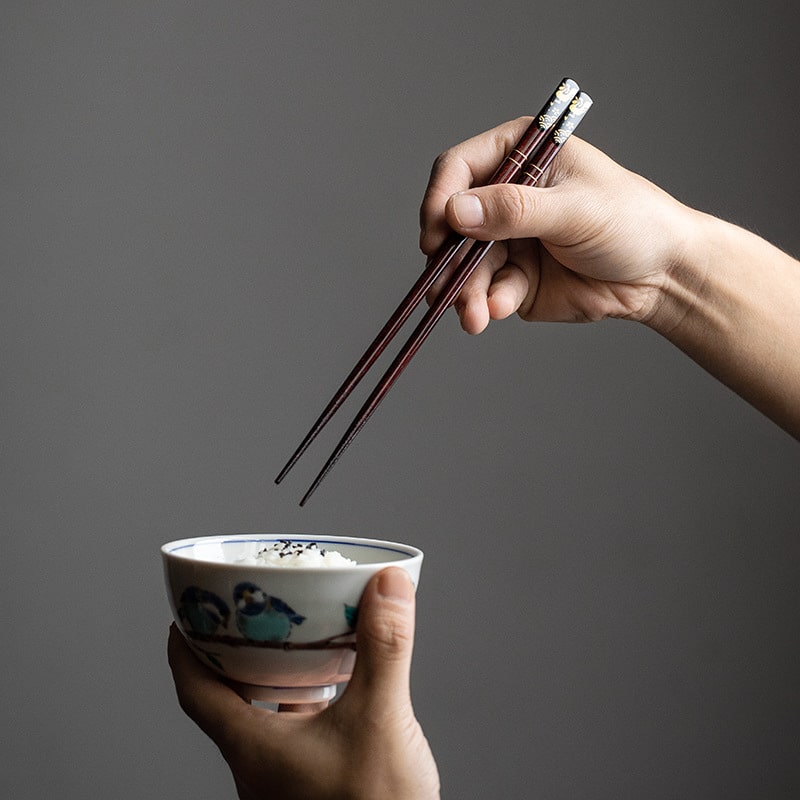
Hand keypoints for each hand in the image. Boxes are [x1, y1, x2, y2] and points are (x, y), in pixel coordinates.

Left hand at [168, 567, 439, 799]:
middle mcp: (260, 763)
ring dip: (270, 671)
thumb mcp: (380, 718)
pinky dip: (302, 694)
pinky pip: (294, 727)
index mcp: (253, 748)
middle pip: (225, 696)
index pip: (194, 690)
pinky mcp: (313, 780)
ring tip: (289, 632)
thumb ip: (383, 647)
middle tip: (245, 609)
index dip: (184, 646)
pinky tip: (333, 678)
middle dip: (231, 650)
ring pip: (261, 712)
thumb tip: (387, 586)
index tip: (186, 610)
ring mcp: (285, 776)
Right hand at [419, 119, 698, 333]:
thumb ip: (515, 210)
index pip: (459, 169)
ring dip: (462, 291)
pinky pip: (486, 292)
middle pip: (452, 224)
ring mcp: (507, 241)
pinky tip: (499, 311)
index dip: (440, 200)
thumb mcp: (575, 209)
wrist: (661, 277)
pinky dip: (488, 304)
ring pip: (463, 265)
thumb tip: (456, 212)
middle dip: (447, 259)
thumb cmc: (631, 222)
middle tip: (444, 287)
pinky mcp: (514, 279)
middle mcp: (505, 197)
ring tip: (472, 316)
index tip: (435, 234)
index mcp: (521, 157)